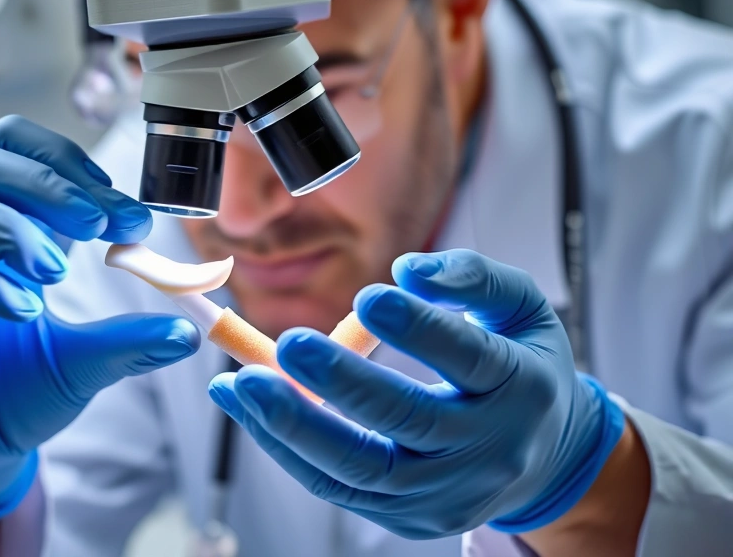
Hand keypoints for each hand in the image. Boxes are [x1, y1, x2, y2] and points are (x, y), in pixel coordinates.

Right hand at [0, 116, 198, 525]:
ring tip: (60, 270)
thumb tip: (191, 331)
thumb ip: (129, 339)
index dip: (65, 164)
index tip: (120, 207)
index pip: (10, 148)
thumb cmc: (16, 390)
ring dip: (17, 229)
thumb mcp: (83, 359)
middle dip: (46, 184)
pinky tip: (25, 310)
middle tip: (100, 224)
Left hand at [208, 249, 624, 538]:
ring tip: (244, 384)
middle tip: (290, 345)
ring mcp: (448, 494)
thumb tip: (408, 271)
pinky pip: (341, 488)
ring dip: (295, 427)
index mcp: (522, 388)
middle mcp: (489, 451)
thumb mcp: (522, 309)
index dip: (420, 330)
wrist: (545, 458)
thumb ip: (474, 279)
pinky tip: (251, 409)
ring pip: (363, 469)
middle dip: (343, 384)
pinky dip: (289, 449)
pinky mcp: (413, 518)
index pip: (470, 359)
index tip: (368, 298)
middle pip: (409, 422)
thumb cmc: (522, 368)